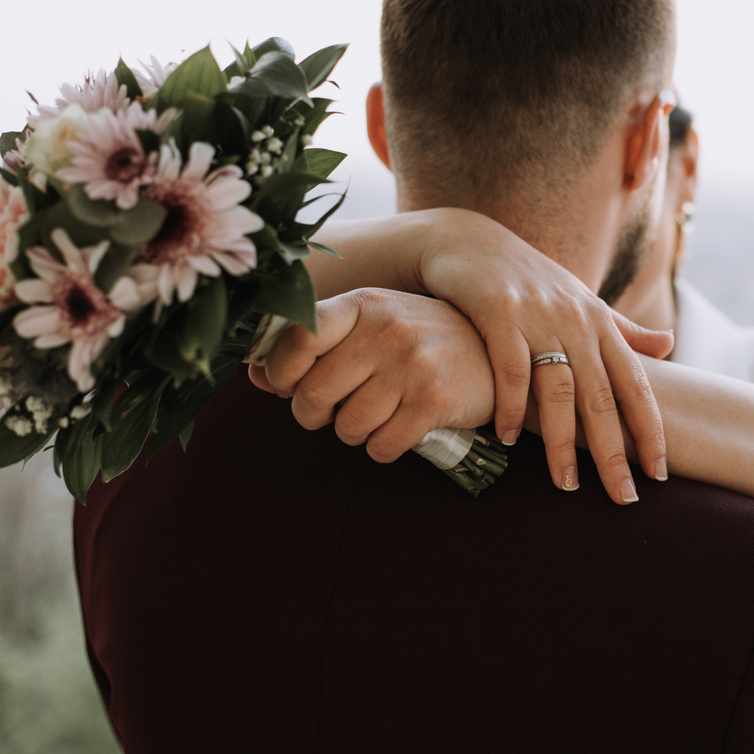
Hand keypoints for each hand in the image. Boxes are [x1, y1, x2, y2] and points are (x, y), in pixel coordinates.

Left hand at [247, 288, 494, 462]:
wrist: (499, 356)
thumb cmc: (423, 344)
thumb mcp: (374, 329)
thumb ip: (317, 346)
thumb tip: (255, 378)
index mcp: (365, 305)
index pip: (298, 339)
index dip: (283, 373)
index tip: (293, 384)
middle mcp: (387, 329)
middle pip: (314, 395)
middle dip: (316, 415)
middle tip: (333, 412)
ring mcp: (413, 364)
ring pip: (347, 427)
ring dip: (354, 434)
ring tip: (376, 416)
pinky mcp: (436, 400)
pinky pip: (382, 446)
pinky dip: (384, 448)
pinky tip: (400, 430)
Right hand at [416, 209, 672, 504]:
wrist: (468, 240)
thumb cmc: (529, 279)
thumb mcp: (581, 301)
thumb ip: (623, 330)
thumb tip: (669, 345)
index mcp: (600, 323)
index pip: (635, 385)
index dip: (650, 430)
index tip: (660, 473)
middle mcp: (576, 321)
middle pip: (602, 397)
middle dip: (614, 452)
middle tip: (623, 498)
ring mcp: (537, 316)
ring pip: (558, 390)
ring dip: (563, 442)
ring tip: (567, 485)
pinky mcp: (498, 312)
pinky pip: (510, 370)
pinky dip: (511, 406)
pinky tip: (508, 439)